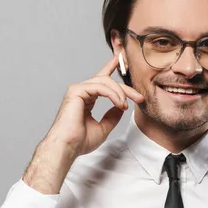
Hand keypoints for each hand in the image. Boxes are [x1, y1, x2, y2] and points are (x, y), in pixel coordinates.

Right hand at [22, 55, 143, 193]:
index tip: (119, 60)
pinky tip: (119, 103)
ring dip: (120, 93)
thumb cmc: (80, 141)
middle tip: (139, 98)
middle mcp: (81, 92)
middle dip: (125, 88)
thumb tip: (121, 108)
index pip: (100, 80)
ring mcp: (78, 90)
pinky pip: (100, 87)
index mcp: (86, 98)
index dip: (110, 68)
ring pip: (105, 82)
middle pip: (107, 80)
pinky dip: (112, 94)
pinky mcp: (76, 91)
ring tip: (125, 106)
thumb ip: (112, 116)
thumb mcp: (103, 128)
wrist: (68, 147)